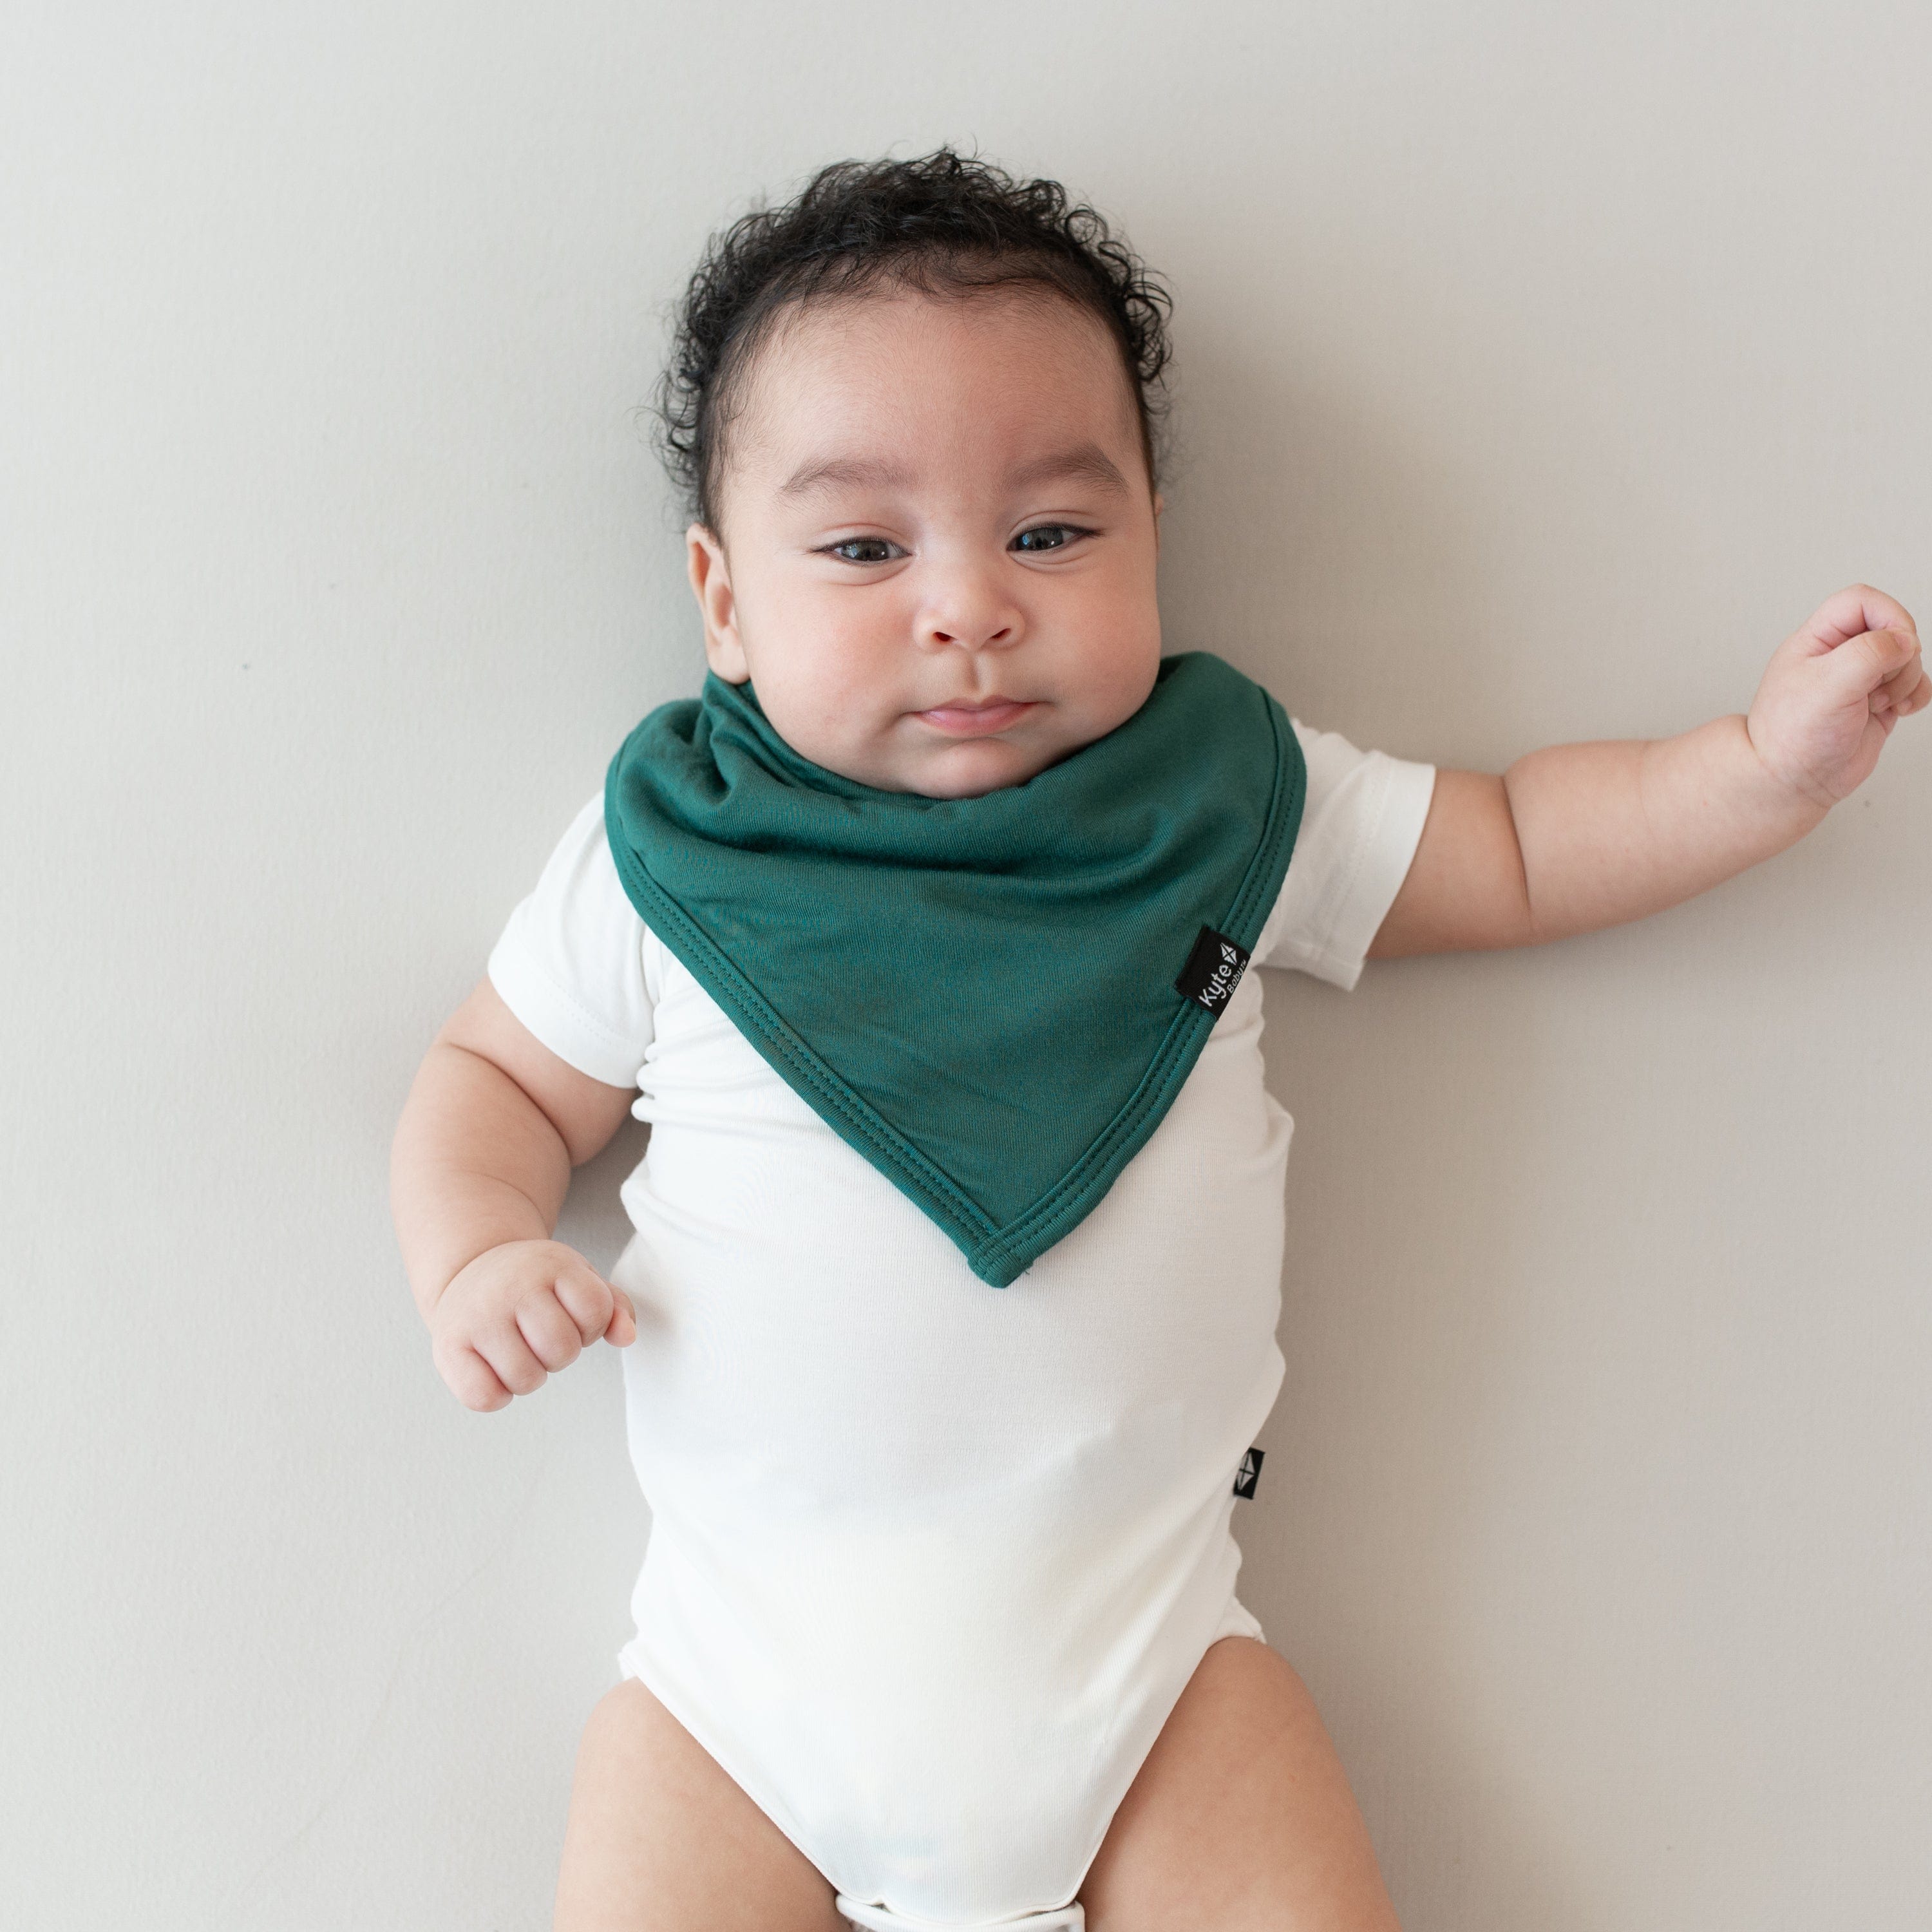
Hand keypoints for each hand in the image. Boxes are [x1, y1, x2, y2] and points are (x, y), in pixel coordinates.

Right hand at [428, 1239, 636, 1411]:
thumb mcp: (577, 1280)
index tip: (571, 1315)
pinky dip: (497, 1395)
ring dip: (531, 1375)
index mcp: (552, 1264)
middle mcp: (511, 1286)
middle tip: (542, 1336)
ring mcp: (477, 1317)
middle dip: (561, 1353)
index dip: (591, 1325)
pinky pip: (484, 1397)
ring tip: (520, 1350)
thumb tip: (627, 1337)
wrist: (471, 1270)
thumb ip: (613, 1306)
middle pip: (562, 1349)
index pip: (596, 1310)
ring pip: (526, 1378)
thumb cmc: (536, 1283)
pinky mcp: (447, 1347)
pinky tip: (495, 1369)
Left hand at [1747, 584, 1926, 807]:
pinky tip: (1900, 711)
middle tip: (1880, 685)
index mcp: (1816, 640)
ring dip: (1907, 679)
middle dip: (1900, 656)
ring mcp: (1860, 679)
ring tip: (1880, 704)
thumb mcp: (1827, 684)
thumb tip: (1904, 640)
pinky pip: (1914, 684)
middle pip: (1892, 628)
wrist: (1791, 783)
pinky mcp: (1878, 702)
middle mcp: (1839, 655)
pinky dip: (1917, 694)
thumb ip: (1869, 652)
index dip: (1888, 615)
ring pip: (1907, 657)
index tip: (1895, 645)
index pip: (1862, 601)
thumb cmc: (1792, 737)